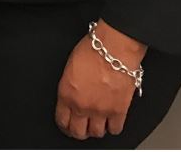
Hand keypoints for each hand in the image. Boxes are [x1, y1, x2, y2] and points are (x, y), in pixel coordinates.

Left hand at [54, 19, 146, 140]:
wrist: (114, 47)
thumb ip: (69, 87)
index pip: (62, 120)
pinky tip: (112, 121)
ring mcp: (101, 110)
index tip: (67, 125)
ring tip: (97, 124)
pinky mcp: (119, 111)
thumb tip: (72, 96)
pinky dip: (113, 127)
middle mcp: (82, 105)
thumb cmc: (93, 50)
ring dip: (96, 130)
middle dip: (78, 131)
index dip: (64, 126)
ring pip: (96, 133)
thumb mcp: (69, 68)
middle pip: (78, 132)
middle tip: (81, 128)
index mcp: (66, 94)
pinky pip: (115, 129)